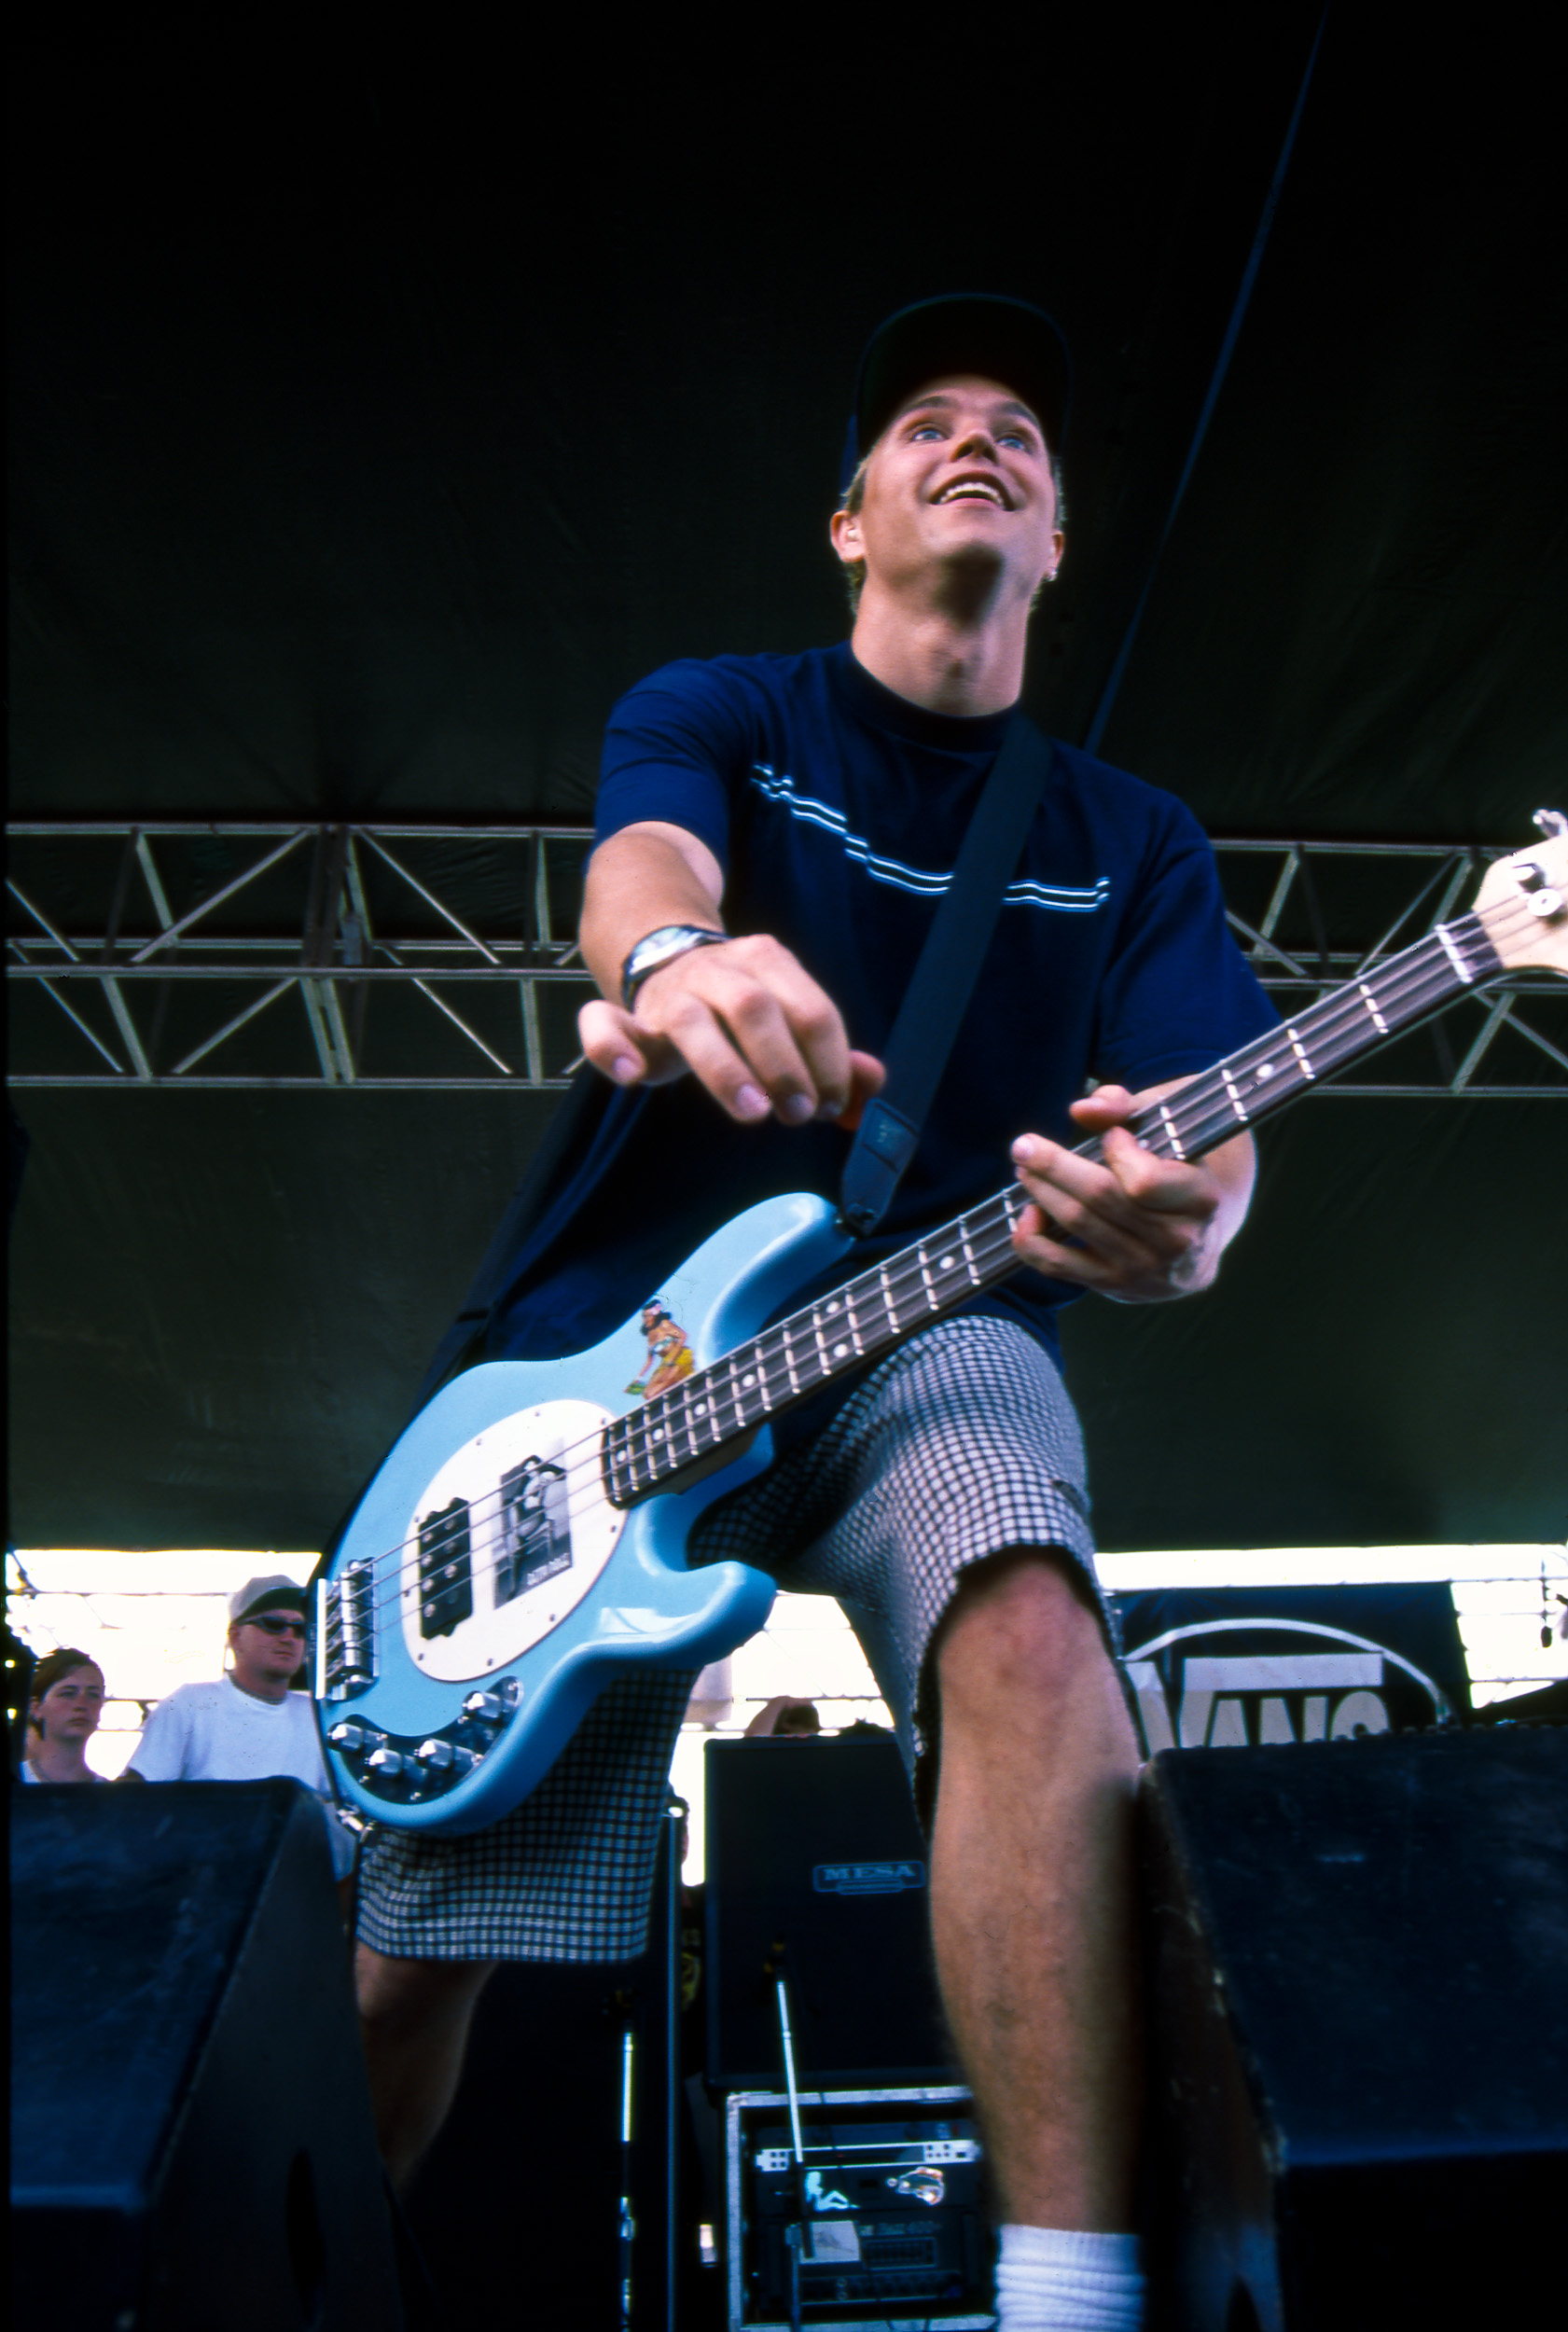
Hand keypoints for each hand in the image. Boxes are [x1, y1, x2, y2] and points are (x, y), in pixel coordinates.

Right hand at [578, 931, 884, 1128]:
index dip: (828, 1060)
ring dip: (726, 1069)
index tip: (832, 1104)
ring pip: (692, 1020)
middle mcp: (718, 971)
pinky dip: (611, 1048)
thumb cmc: (737, 1007)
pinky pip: (603, 1023)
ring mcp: (670, 993)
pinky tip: (630, 1076)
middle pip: (755, 1008)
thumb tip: (874, 1087)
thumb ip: (828, 1055)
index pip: (810, 1009)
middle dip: (784, 1065)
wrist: (665, 960)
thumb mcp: (786, 1018)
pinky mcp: (626, 1019)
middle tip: (798, 1114)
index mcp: (768, 963)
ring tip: (754, 1113)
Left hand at [1008, 1083, 1252, 1303]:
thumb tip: (1082, 1110)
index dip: (1118, 1152)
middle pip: (1099, 1198)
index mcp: (1200, 1198)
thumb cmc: (1178, 1167)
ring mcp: (1144, 1269)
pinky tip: (1029, 1212)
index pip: (1144, 1180)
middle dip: (1054, 1166)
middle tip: (1023, 1145)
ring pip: (1076, 1224)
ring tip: (1025, 1168)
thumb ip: (1125, 1107)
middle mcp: (1176, 1240)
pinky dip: (1032, 1239)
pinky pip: (1058, 1265)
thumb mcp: (1166, 1126)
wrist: (1200, 1235)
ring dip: (1041, 1191)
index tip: (1113, 1136)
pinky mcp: (1114, 1286)